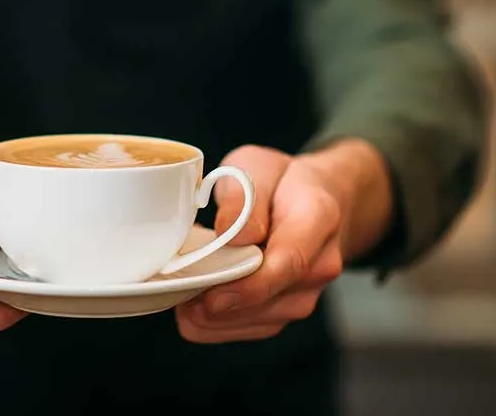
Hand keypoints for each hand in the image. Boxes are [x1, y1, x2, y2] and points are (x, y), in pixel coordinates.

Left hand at [176, 141, 390, 343]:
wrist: (315, 200)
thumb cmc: (281, 182)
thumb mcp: (257, 165)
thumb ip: (243, 196)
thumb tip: (229, 234)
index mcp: (318, 218)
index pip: (290, 262)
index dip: (249, 286)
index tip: (211, 297)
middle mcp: (321, 265)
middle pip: (269, 301)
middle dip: (217, 302)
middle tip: (175, 285)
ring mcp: (306, 294)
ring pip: (253, 323)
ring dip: (212, 314)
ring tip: (182, 286)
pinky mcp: (285, 312)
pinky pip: (246, 330)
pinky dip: (214, 322)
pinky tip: (193, 299)